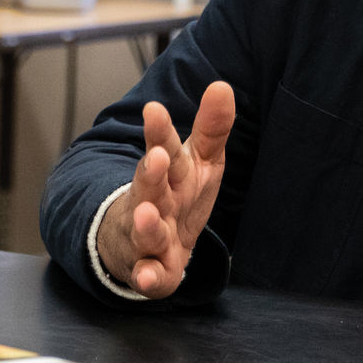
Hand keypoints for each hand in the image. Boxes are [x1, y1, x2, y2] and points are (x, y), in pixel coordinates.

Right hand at [94, 83, 233, 297]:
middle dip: (151, 173)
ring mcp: (148, 237)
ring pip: (145, 230)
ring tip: (145, 214)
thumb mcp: (199, 161)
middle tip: (156, 158)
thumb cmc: (176, 196)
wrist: (139, 243)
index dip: (160, 131)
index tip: (155, 110)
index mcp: (170, 174)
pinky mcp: (151, 269)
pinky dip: (146, 277)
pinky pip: (147, 275)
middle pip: (150, 186)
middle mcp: (154, 202)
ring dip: (146, 224)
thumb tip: (222, 86)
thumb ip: (212, 127)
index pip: (165, 148)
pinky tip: (146, 277)